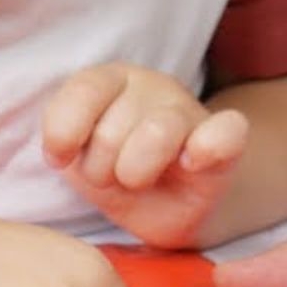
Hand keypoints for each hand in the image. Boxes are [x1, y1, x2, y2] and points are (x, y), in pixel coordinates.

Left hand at [41, 62, 249, 247]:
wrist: (170, 206)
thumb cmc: (116, 173)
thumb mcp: (77, 156)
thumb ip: (62, 138)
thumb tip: (59, 151)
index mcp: (111, 80)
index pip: (84, 91)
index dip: (64, 132)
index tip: (62, 160)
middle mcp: (151, 85)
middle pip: (111, 131)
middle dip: (101, 169)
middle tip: (111, 177)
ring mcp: (189, 109)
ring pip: (156, 134)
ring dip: (135, 173)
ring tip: (136, 181)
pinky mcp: (226, 138)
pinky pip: (227, 131)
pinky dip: (208, 148)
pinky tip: (191, 163)